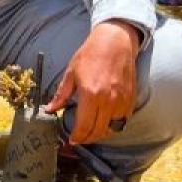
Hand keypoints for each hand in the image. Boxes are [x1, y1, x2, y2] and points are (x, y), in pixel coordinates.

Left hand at [45, 20, 139, 145]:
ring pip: (112, 129)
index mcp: (90, 94)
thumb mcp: (71, 73)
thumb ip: (62, 94)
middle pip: (98, 131)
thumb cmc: (91, 54)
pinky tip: (104, 123)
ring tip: (90, 132)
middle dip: (87, 138)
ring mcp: (121, 101)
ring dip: (100, 134)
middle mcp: (108, 100)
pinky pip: (123, 120)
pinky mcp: (130, 99)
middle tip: (79, 138)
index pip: (84, 126)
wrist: (114, 42)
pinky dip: (113, 126)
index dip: (77, 137)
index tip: (71, 140)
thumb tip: (50, 109)